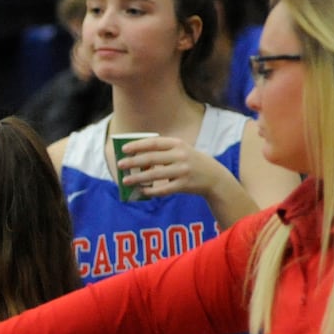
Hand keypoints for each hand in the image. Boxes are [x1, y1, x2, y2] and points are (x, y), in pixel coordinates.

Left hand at [116, 136, 230, 201]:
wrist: (214, 177)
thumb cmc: (190, 162)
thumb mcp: (181, 150)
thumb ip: (162, 152)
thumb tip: (135, 157)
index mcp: (178, 144)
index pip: (154, 143)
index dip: (137, 145)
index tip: (124, 149)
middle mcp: (181, 155)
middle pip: (151, 158)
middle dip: (133, 162)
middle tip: (120, 165)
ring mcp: (183, 170)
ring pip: (155, 175)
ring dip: (138, 178)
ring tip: (125, 180)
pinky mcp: (184, 184)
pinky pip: (163, 189)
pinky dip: (151, 191)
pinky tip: (142, 190)